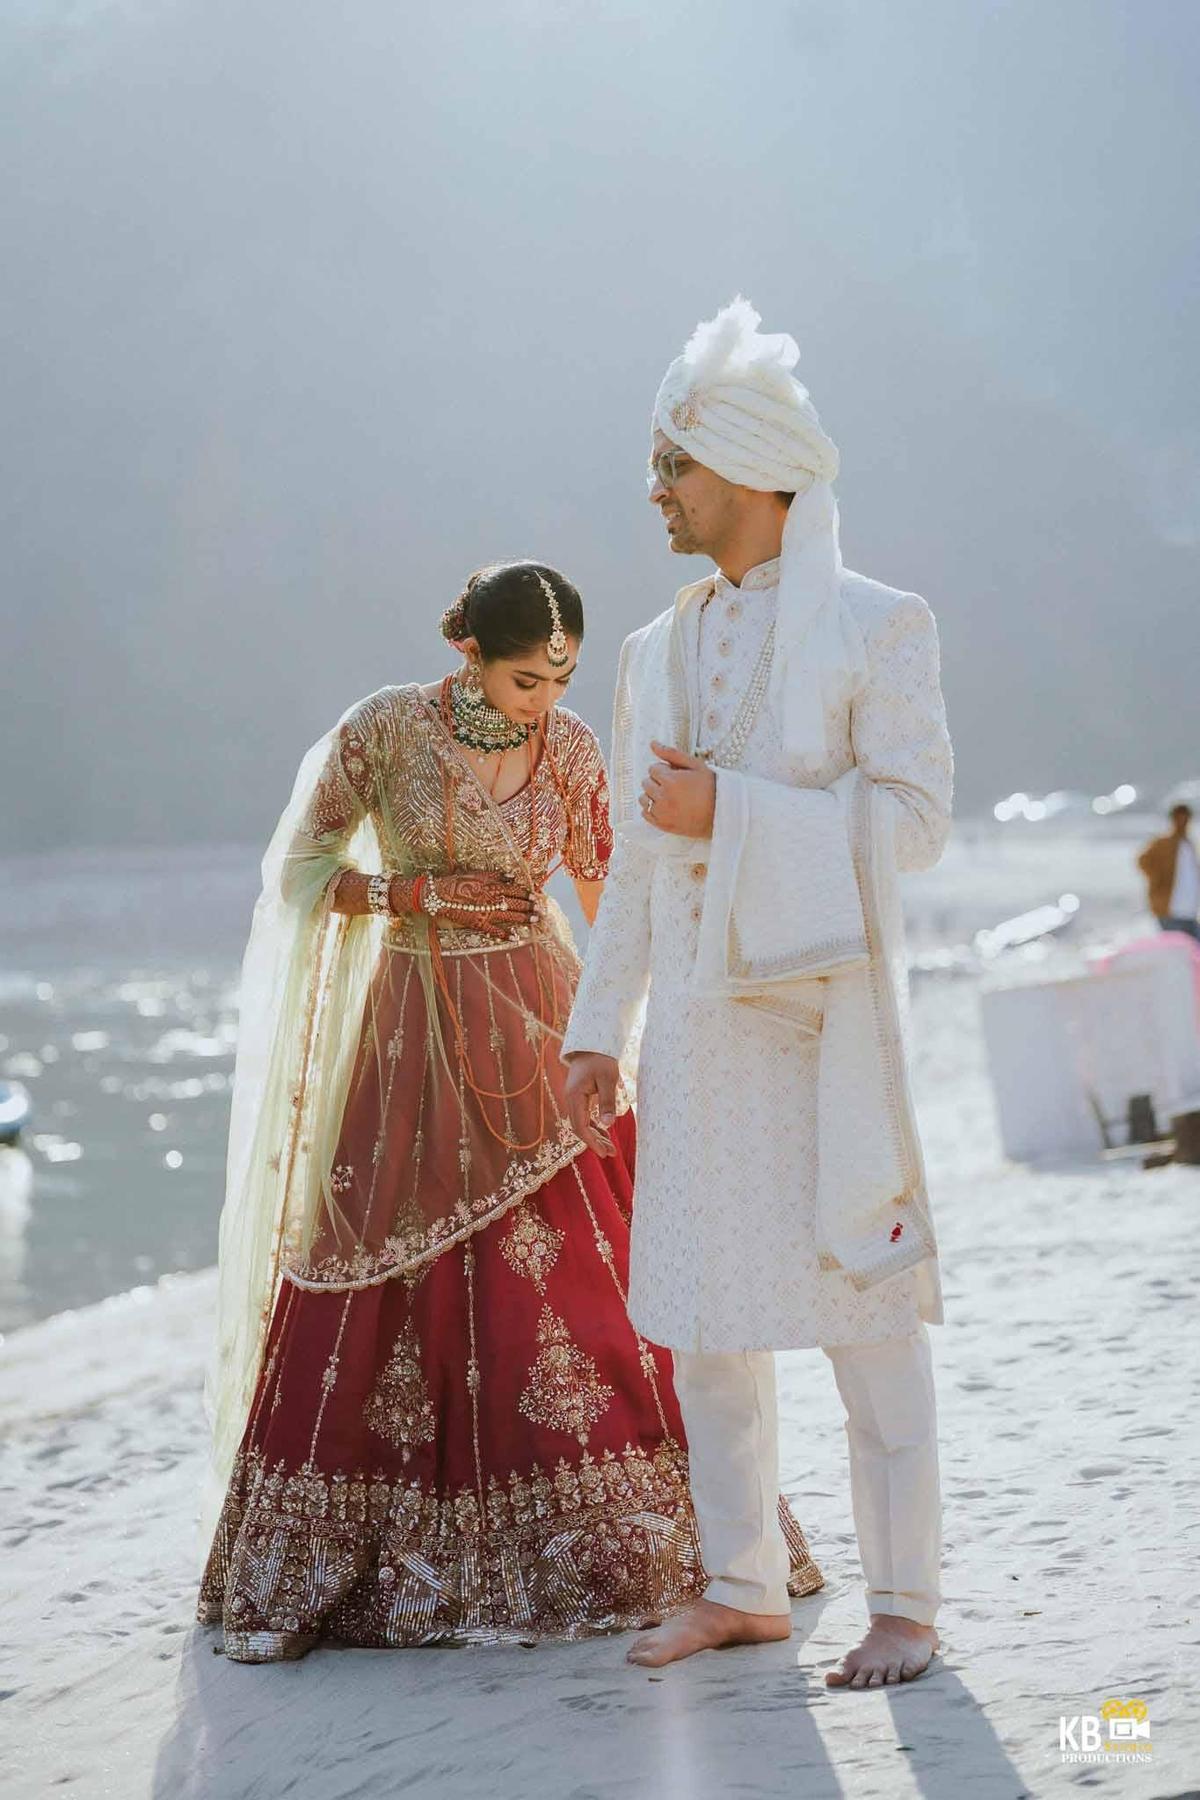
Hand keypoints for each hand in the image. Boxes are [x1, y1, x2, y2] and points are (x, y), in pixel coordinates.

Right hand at [421, 872, 536, 938]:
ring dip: (524, 918)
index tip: (536, 897)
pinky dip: (506, 935)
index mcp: (493, 886)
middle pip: (516, 903)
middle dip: (530, 907)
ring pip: (510, 916)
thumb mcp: (477, 873)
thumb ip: (496, 875)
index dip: (527, 894)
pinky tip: (516, 938)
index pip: (515, 890)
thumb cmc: (457, 882)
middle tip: (541, 910)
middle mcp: (493, 899)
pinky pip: (495, 931)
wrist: (440, 894)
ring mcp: (487, 912)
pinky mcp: (479, 924)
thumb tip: (511, 876)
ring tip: (535, 920)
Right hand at [563, 1052, 619, 1156]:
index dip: (591, 1142)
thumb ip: (607, 1102)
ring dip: (595, 1135)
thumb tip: (608, 1124)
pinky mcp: (580, 1096)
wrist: (593, 1043)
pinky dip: (594, 1126)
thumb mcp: (608, 1079)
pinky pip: (585, 1116)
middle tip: (610, 1154)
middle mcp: (571, 1099)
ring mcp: (574, 1098)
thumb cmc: (601, 1059)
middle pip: (580, 1127)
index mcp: (574, 1097)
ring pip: (582, 1123)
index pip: (580, 1126)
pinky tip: (605, 1132)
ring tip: (610, 1147)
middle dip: (595, 1142)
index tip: (604, 1152)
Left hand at [639, 741, 716, 837]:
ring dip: (653, 795)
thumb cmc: (711, 788)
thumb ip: (671, 753)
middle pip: (646, 782)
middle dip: (657, 781)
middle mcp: (663, 797)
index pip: (652, 768)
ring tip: (669, 796)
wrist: (721, 813)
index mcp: (671, 780)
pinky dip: (652, 809)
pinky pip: (645, 813)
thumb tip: (653, 744)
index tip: (675, 774)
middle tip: (674, 785)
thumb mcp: (695, 765)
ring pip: (643, 798)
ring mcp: (662, 812)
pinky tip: (665, 806)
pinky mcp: (662, 825)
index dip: (664, 770)